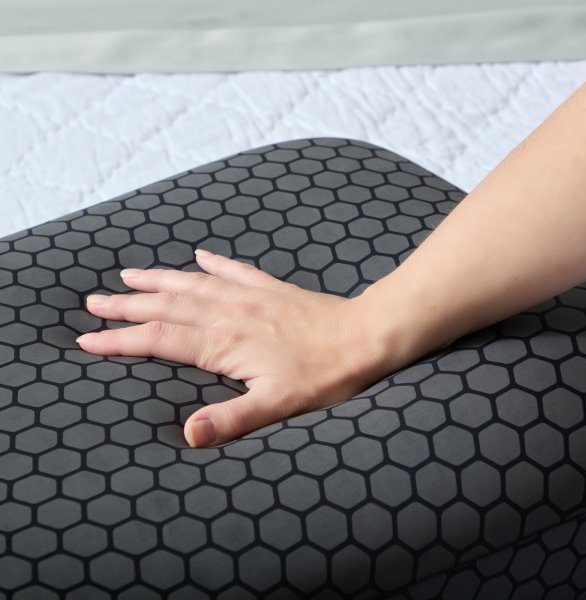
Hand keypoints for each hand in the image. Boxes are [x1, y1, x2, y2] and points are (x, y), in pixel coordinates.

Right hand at [76, 249, 388, 447]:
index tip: (88, 339)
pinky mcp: (271, 289)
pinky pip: (236, 270)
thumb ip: (231, 419)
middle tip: (93, 300)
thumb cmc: (324, 375)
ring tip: (130, 273)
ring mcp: (250, 297)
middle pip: (167, 306)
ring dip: (159, 279)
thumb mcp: (277, 405)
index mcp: (225, 344)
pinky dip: (215, 262)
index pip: (160, 340)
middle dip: (127, 305)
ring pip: (193, 283)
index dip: (121, 340)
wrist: (365, 337)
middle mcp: (230, 314)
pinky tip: (200, 254)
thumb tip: (187, 435)